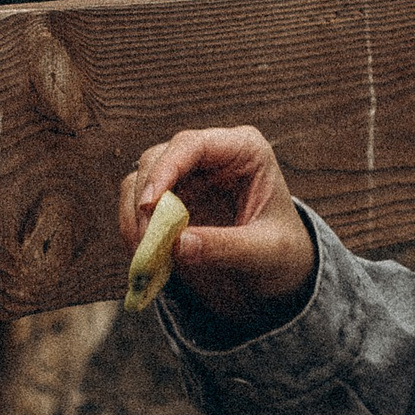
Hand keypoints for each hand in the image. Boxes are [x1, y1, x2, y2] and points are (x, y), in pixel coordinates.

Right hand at [119, 128, 315, 331]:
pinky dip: (133, 230)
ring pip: (139, 180)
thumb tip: (177, 245)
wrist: (276, 270)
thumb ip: (226, 247)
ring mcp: (185, 174)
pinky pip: (136, 206)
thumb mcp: (265, 252)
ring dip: (135, 218)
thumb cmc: (281, 252)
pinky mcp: (169, 197)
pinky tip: (146, 257)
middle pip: (158, 159)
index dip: (165, 169)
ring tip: (147, 256)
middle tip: (147, 244)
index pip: (193, 144)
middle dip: (146, 201)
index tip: (148, 204)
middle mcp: (210, 154)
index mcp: (244, 150)